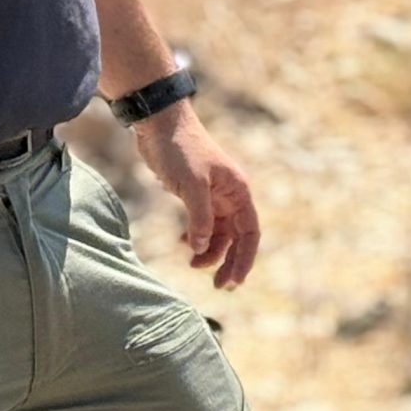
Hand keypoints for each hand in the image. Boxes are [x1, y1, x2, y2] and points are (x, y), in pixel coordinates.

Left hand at [130, 100, 261, 288]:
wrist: (159, 124)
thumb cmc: (180, 149)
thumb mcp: (192, 184)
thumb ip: (200, 218)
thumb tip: (202, 248)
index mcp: (238, 191)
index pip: (250, 233)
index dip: (245, 259)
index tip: (234, 281)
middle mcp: (230, 194)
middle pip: (237, 237)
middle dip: (229, 261)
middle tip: (218, 286)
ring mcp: (213, 195)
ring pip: (219, 232)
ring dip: (210, 251)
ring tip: (193, 265)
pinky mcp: (196, 194)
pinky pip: (203, 223)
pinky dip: (198, 237)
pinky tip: (186, 244)